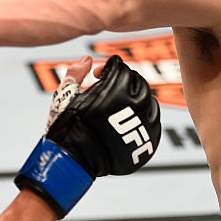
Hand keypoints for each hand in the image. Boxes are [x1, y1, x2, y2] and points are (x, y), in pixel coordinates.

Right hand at [15, 55, 160, 217]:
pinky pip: (154, 121)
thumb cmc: (68, 126)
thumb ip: (77, 72)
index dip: (106, 68)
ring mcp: (147, 122)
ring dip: (134, 99)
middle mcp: (136, 103)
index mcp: (116, 88)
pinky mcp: (150, 139)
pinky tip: (127, 123)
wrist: (74, 161)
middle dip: (121, 82)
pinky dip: (142, 118)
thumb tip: (88, 59)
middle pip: (137, 81)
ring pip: (149, 100)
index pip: (120, 67)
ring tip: (116, 108)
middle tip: (105, 91)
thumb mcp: (66, 94)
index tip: (95, 75)